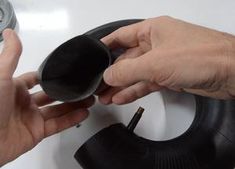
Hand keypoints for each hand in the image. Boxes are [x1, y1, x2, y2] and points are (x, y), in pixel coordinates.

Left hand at [0, 29, 94, 165]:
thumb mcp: (0, 76)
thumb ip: (10, 56)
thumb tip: (11, 33)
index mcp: (15, 88)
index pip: (35, 80)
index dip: (49, 76)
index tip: (63, 73)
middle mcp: (24, 103)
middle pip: (51, 96)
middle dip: (67, 91)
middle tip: (83, 87)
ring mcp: (32, 118)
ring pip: (57, 110)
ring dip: (74, 105)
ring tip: (89, 99)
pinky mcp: (37, 133)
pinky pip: (58, 125)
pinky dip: (71, 120)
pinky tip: (83, 113)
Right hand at [99, 16, 234, 104]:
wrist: (231, 73)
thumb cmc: (201, 56)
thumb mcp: (155, 63)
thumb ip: (127, 70)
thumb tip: (108, 75)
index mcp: (152, 30)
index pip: (121, 36)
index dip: (106, 45)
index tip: (94, 55)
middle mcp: (157, 43)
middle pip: (128, 59)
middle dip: (112, 73)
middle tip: (99, 86)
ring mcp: (164, 61)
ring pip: (136, 73)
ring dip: (121, 85)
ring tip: (106, 96)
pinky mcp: (170, 75)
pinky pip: (147, 83)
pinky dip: (135, 90)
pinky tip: (122, 98)